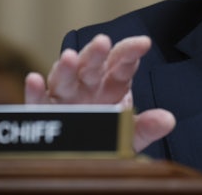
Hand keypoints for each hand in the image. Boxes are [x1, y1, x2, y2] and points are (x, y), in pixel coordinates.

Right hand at [24, 34, 175, 151]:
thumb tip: (167, 120)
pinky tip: (33, 79)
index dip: (131, 51)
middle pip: (92, 65)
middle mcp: (88, 85)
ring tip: (68, 56)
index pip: (122, 63)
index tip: (144, 43)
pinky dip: (34, 91)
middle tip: (103, 42)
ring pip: (64, 77)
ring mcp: (66, 96)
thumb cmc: (109, 139)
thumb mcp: (130, 136)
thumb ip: (146, 127)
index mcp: (112, 84)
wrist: (87, 160)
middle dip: (96, 53)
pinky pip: (38, 101)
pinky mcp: (46, 112)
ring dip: (65, 66)